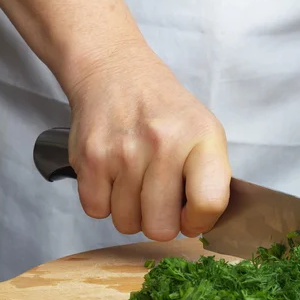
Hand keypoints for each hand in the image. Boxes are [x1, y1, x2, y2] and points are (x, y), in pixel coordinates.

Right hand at [66, 43, 230, 240]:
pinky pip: (96, 211)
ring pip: (126, 224)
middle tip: (159, 199)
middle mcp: (164, 145)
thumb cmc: (165, 111)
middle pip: (161, 228)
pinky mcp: (89, 158)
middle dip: (160, 223)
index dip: (199, 222)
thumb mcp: (205, 133)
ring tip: (136, 181)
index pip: (208, 203)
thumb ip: (211, 180)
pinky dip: (104, 201)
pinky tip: (114, 177)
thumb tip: (200, 227)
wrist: (114, 72)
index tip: (191, 216)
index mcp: (202, 138)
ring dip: (131, 212)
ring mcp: (123, 152)